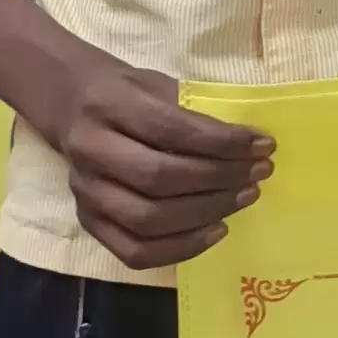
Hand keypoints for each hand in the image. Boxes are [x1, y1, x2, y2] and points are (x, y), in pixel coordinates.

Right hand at [46, 51, 273, 266]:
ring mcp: (85, 192)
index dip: (221, 142)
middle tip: (257, 174)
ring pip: (148, 219)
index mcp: (107, 105)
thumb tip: (252, 145)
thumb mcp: (158, 85)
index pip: (170, 129)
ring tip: (244, 198)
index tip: (262, 145)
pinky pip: (135, 251)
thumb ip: (196, 113)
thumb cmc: (129, 95)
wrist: (74, 108)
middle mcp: (89, 150)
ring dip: (206, 213)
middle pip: (158, 177)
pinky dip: (181, 248)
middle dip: (219, 179)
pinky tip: (216, 230)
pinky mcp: (87, 222)